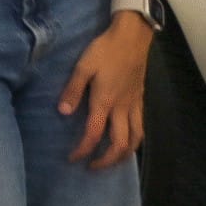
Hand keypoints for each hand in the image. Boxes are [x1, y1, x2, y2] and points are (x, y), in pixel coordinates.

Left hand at [60, 15, 151, 168]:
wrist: (133, 38)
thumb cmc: (105, 50)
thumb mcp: (83, 66)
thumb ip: (73, 89)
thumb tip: (63, 112)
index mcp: (105, 102)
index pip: (94, 134)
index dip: (83, 150)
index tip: (73, 159)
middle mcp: (122, 108)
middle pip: (120, 145)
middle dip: (107, 160)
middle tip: (93, 167)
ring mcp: (134, 105)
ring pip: (136, 140)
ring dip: (124, 155)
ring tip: (112, 161)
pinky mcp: (141, 100)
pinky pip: (141, 127)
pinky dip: (135, 140)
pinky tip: (127, 140)